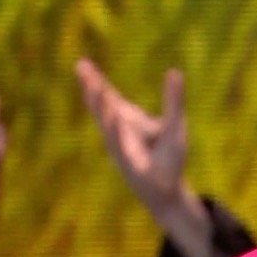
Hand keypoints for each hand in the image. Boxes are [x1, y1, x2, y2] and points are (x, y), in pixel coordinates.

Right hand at [76, 57, 186, 213]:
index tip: (82, 63)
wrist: (167, 192)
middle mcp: (120, 133)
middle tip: (81, 67)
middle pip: (103, 108)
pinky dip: (117, 134)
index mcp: (128, 121)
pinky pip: (121, 148)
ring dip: (102, 107)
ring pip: (109, 125)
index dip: (96, 81)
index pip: (109, 97)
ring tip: (94, 87)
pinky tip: (114, 119)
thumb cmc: (168, 158)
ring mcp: (122, 149)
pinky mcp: (130, 166)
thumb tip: (174, 71)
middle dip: (93, 89)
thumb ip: (173, 100)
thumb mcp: (175, 125)